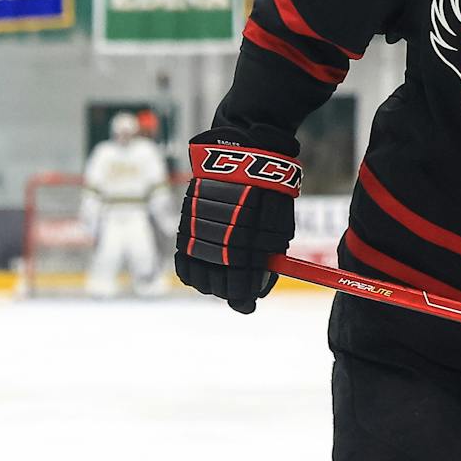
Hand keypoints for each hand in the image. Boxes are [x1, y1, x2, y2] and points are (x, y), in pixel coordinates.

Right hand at [173, 129, 299, 314]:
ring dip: (210, 284)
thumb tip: (258, 287)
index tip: (249, 303)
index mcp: (243, 249)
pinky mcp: (185, 228)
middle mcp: (215, 245)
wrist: (241, 157)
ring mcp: (196, 237)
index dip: (245, 299)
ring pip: (198, 278)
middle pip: (217, 287)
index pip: (239, 288)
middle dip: (229, 292)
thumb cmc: (267, 193)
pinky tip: (202, 270)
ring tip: (221, 279)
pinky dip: (192, 271)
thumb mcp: (277, 228)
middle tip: (238, 291)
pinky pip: (183, 262)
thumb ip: (267, 260)